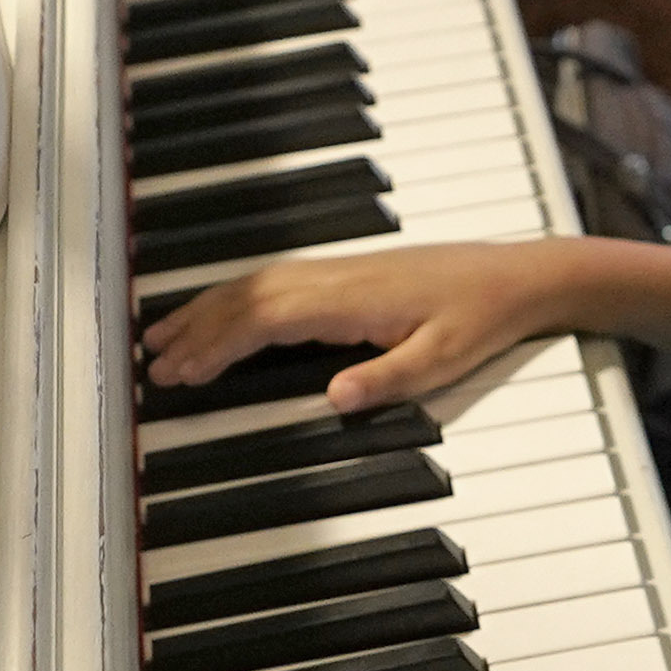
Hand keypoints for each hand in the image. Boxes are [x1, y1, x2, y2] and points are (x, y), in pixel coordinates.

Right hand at [140, 240, 567, 413]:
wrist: (516, 277)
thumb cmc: (483, 317)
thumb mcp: (443, 359)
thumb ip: (387, 378)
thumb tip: (333, 396)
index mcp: (351, 299)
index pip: (265, 318)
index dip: (218, 344)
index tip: (185, 371)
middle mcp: (336, 279)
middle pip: (247, 297)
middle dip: (196, 328)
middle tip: (154, 363)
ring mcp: (338, 274)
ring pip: (255, 285)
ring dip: (208, 309)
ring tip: (167, 337)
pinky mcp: (346, 277)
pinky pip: (275, 284)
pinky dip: (237, 299)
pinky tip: (223, 315)